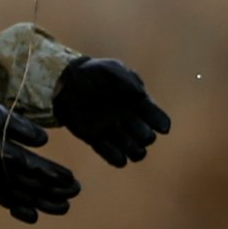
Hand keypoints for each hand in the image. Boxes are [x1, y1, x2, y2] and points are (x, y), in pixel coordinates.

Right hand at [0, 95, 81, 222]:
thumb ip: (19, 127)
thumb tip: (43, 141)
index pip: (29, 166)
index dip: (51, 174)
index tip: (70, 180)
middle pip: (26, 185)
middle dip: (52, 190)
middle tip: (75, 193)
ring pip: (16, 196)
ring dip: (40, 203)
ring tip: (63, 208)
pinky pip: (1, 198)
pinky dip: (17, 208)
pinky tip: (32, 216)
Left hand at [53, 57, 172, 167]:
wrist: (66, 81)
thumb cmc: (91, 72)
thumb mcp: (110, 70)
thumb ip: (125, 79)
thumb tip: (141, 94)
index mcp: (136, 103)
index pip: (157, 118)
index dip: (161, 123)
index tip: (161, 127)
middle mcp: (128, 119)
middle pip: (146, 137)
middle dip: (145, 137)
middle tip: (139, 132)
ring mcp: (113, 130)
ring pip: (134, 150)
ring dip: (135, 152)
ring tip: (132, 148)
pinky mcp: (96, 139)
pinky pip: (112, 155)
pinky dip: (117, 158)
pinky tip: (119, 157)